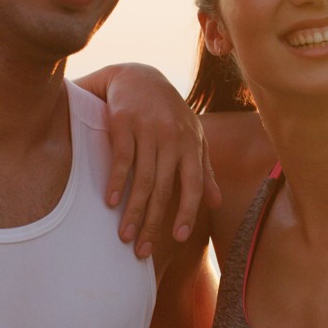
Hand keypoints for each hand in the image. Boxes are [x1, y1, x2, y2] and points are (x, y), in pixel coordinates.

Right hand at [74, 64, 221, 257]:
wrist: (138, 76)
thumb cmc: (169, 113)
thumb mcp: (193, 137)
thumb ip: (204, 170)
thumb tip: (217, 204)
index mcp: (192, 143)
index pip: (194, 184)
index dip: (188, 212)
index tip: (179, 237)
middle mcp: (172, 137)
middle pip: (164, 189)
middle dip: (154, 223)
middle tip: (144, 251)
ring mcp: (148, 130)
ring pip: (142, 179)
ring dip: (133, 211)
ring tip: (125, 236)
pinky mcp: (123, 123)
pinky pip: (121, 159)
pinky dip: (117, 183)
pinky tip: (111, 203)